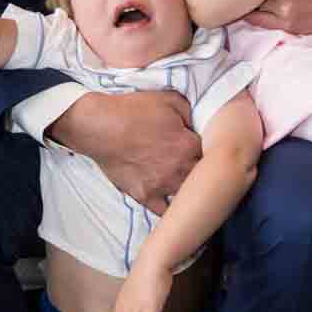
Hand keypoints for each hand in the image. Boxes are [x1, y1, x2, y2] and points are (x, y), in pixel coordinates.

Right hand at [49, 90, 198, 214]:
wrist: (100, 126)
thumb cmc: (134, 110)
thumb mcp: (170, 100)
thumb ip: (192, 113)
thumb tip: (199, 125)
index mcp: (189, 145)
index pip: (211, 153)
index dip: (207, 149)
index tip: (201, 147)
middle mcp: (180, 169)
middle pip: (202, 177)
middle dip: (200, 171)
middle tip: (196, 166)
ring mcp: (162, 185)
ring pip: (186, 195)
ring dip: (188, 189)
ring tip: (186, 184)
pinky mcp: (144, 195)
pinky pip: (163, 211)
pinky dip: (170, 209)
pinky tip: (173, 205)